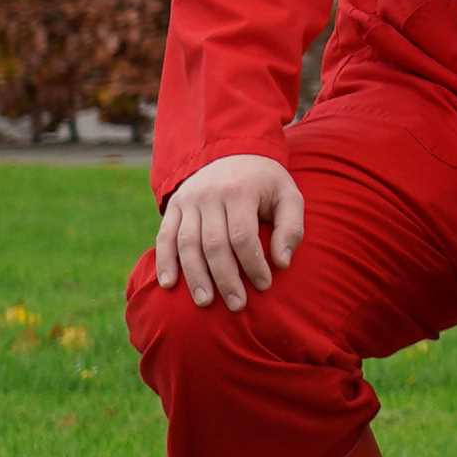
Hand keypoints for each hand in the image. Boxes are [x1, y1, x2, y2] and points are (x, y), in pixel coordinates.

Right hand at [146, 153, 303, 311]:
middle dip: (225, 278)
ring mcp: (188, 201)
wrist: (233, 152)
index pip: (243, 236)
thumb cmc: (266, 182)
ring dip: (195, 276)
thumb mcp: (289, 196)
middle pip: (214, 244)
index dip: (253, 264)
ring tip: (205, 302)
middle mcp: (209, 195)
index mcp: (240, 191)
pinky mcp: (174, 207)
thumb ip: (291, 227)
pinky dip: (165, 261)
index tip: (264, 285)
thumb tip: (282, 262)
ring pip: (187, 244)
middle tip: (237, 305)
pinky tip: (168, 284)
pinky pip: (165, 237)